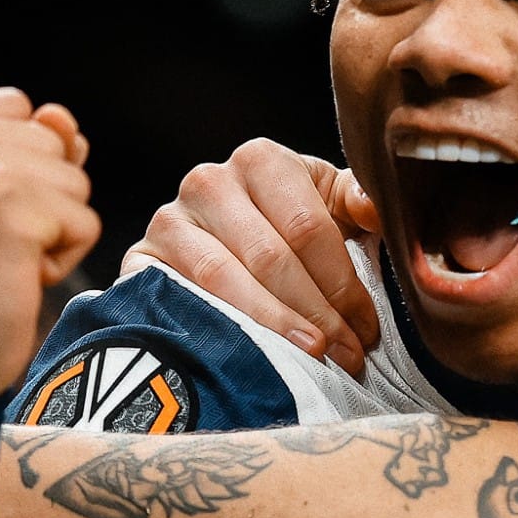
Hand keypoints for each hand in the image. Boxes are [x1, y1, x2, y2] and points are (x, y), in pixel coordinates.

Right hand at [0, 89, 99, 406]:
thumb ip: (22, 145)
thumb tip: (64, 120)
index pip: (17, 109)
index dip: (16, 170)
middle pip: (48, 139)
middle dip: (37, 200)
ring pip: (73, 178)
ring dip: (52, 230)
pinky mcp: (10, 204)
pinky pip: (84, 220)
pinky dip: (63, 259)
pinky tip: (12, 280)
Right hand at [121, 140, 380, 374]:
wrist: (214, 244)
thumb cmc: (287, 225)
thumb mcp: (328, 205)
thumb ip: (358, 203)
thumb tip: (375, 208)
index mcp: (261, 160)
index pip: (308, 228)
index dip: (344, 284)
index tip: (368, 328)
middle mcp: (209, 181)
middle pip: (272, 257)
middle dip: (318, 313)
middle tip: (348, 355)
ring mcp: (170, 219)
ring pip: (228, 279)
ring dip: (277, 326)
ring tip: (315, 357)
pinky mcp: (142, 259)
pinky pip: (185, 298)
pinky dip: (224, 329)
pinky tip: (254, 353)